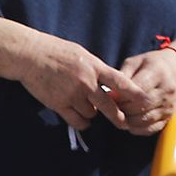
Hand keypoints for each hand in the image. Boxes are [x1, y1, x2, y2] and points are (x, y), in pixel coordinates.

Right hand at [18, 35, 146, 131]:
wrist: (30, 56)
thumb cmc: (56, 51)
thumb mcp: (82, 54)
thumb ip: (96, 69)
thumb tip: (109, 82)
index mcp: (94, 66)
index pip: (120, 81)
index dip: (134, 93)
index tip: (146, 100)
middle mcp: (86, 82)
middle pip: (109, 106)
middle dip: (118, 117)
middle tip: (124, 123)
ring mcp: (72, 94)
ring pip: (92, 114)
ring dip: (92, 113)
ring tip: (85, 104)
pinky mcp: (59, 104)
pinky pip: (77, 120)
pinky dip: (81, 121)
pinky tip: (79, 116)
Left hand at [116, 47, 175, 136]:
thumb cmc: (151, 65)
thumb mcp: (136, 62)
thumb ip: (123, 76)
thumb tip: (110, 94)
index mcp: (159, 73)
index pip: (138, 90)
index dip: (121, 96)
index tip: (109, 97)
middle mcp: (167, 90)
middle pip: (141, 106)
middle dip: (123, 109)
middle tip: (111, 107)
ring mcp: (170, 105)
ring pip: (145, 119)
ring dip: (128, 120)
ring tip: (119, 114)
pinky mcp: (169, 117)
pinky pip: (151, 129)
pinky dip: (137, 128)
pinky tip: (129, 122)